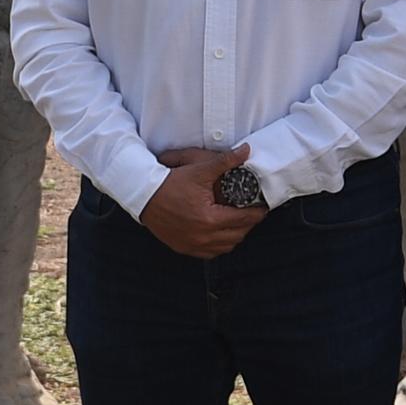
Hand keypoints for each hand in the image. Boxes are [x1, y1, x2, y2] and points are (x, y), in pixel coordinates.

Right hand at [138, 145, 265, 259]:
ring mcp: (192, 245)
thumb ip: (225, 161)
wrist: (143, 196)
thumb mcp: (199, 170)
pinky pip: (210, 253)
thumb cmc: (169, 183)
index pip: (243, 219)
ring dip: (234, 236)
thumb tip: (245, 151)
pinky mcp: (183, 248)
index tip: (262, 207)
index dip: (257, 213)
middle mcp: (202, 236)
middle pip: (237, 235)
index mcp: (209, 218)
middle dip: (248, 224)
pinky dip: (219, 245)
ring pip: (225, 247)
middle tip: (252, 213)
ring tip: (238, 222)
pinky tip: (220, 234)